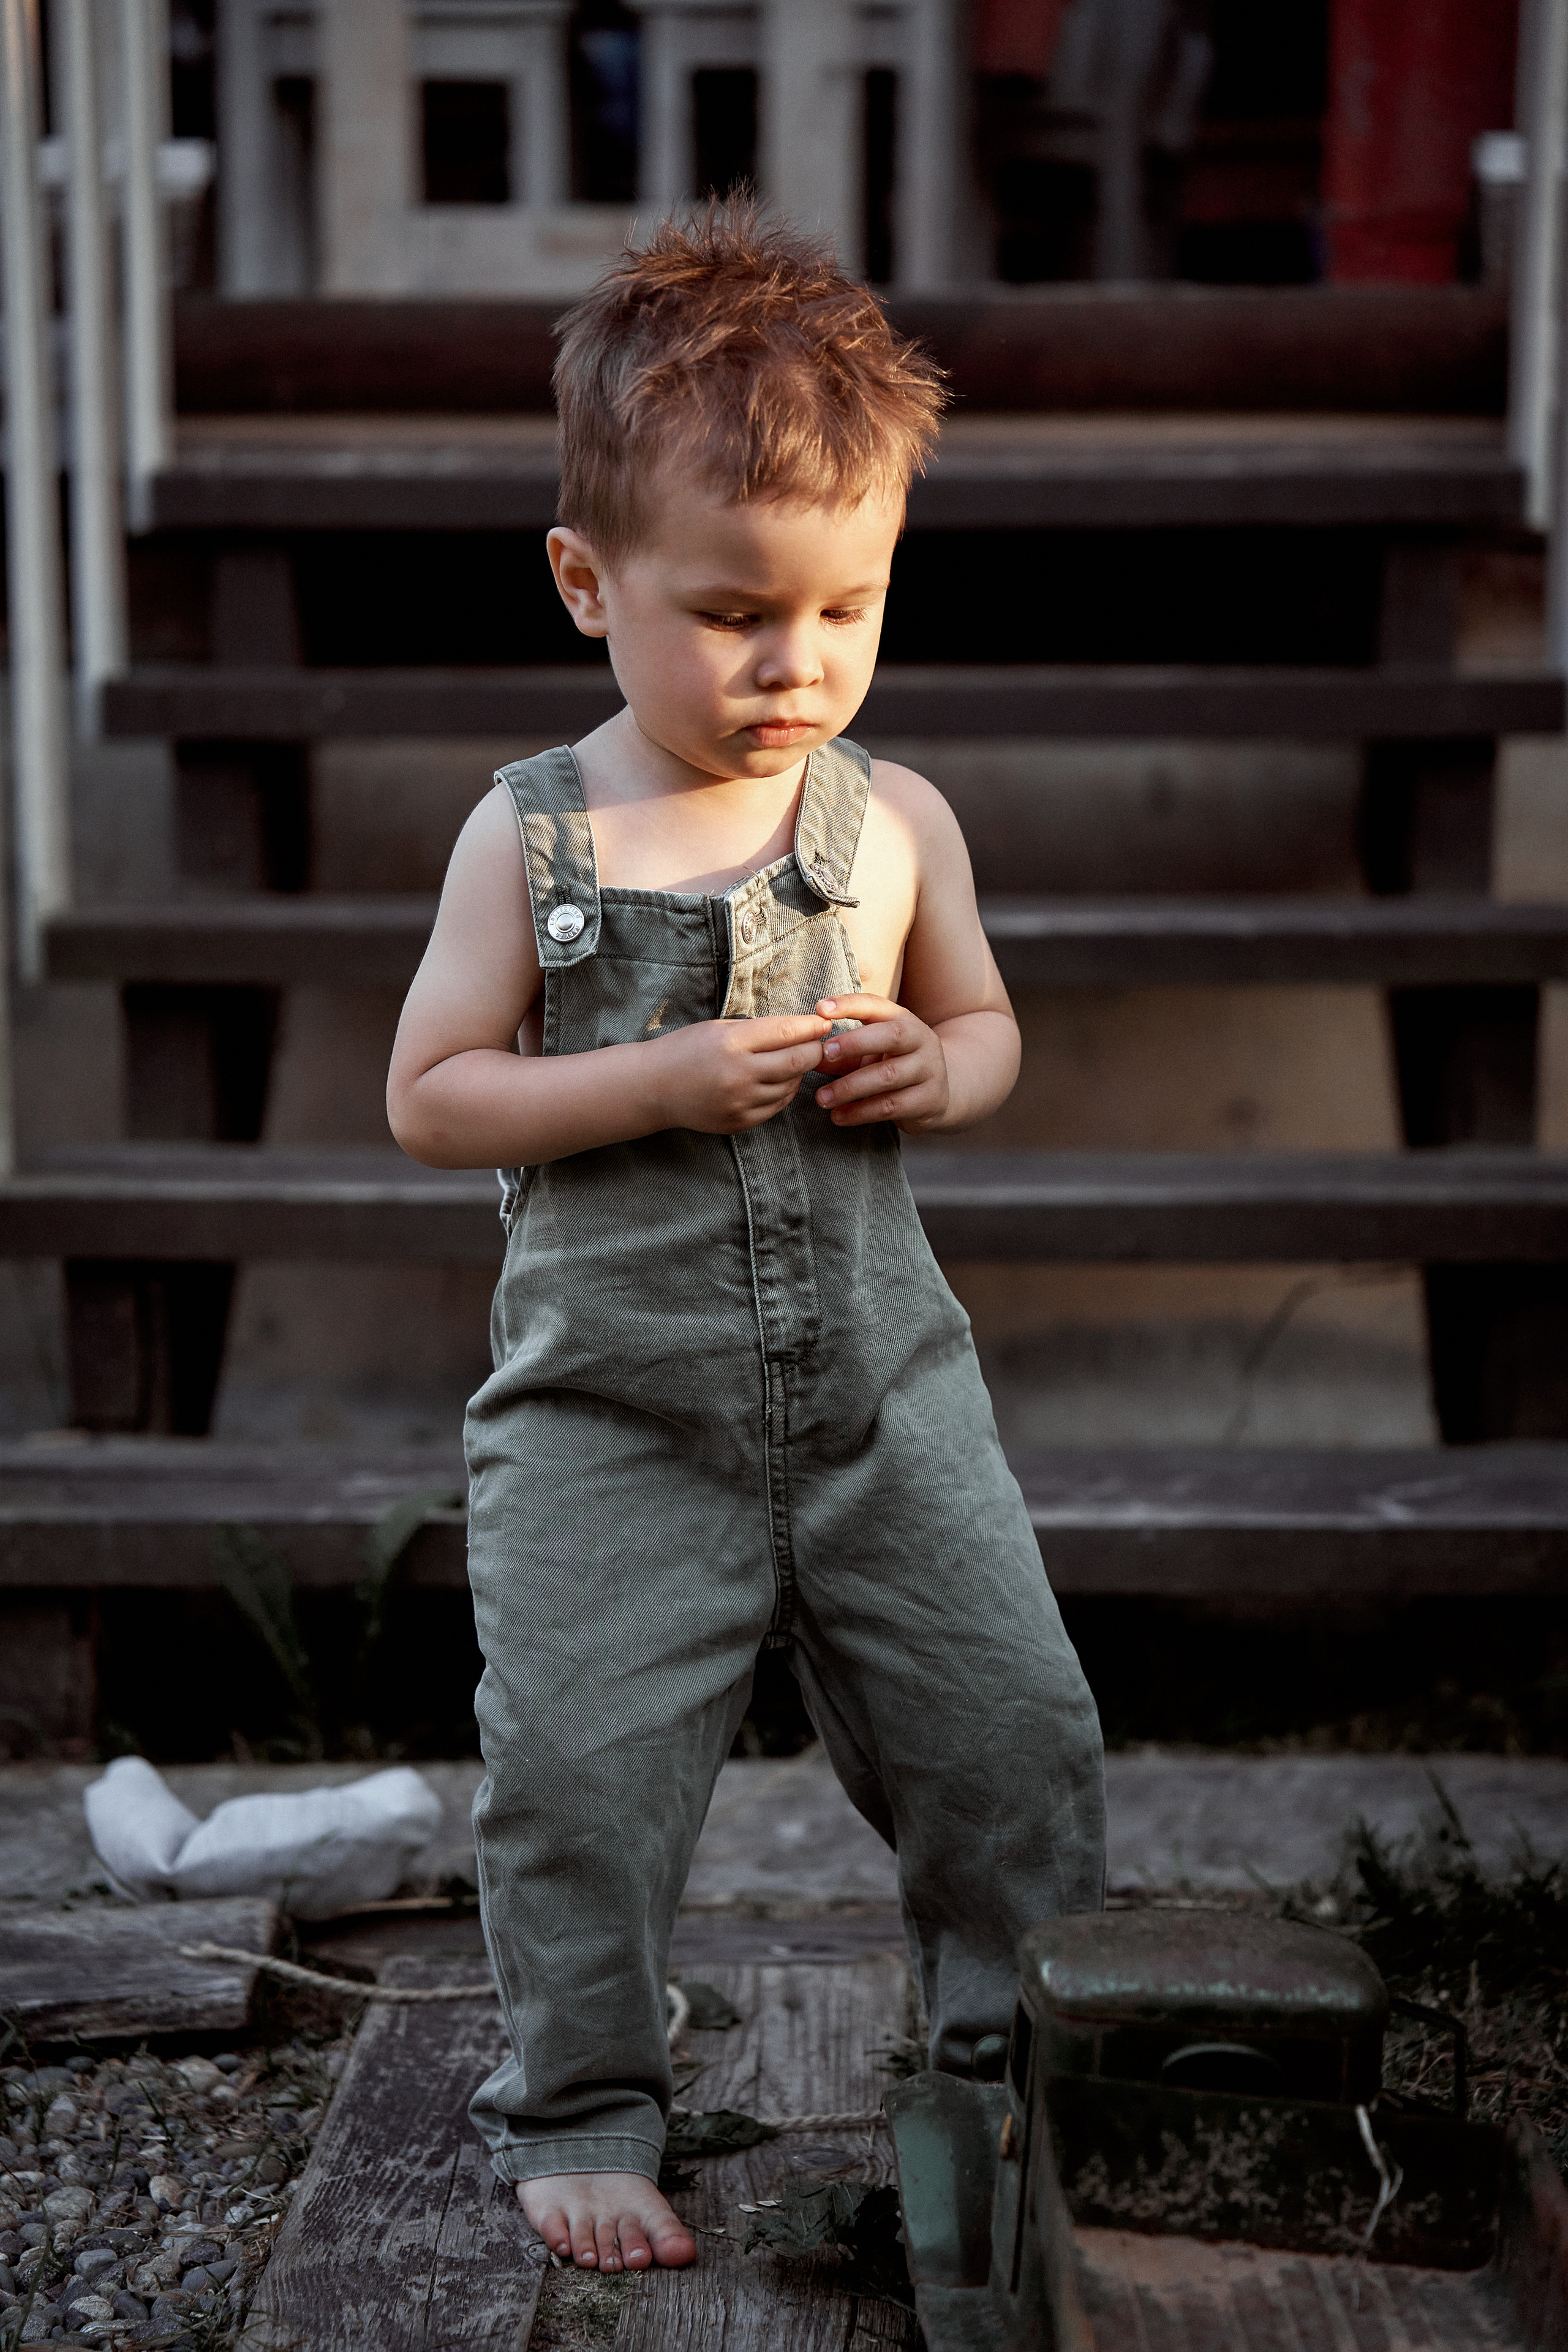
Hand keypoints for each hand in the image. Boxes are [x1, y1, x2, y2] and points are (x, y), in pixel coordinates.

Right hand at [650, 1013, 830, 1133]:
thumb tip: (804, 1029)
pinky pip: (777, 1107)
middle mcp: (738, 1074)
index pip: (787, 1033)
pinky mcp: (739, 1122)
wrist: (653, 1087)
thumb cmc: (687, 1049)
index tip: (824, 1024)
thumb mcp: (719, 1028)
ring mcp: (739, 1102)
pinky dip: (783, 1092)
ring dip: (798, 1073)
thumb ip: (759, 1030)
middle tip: (819, 1044)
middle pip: (798, 1062)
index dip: (811, 1028)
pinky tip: (777, 1082)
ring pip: (791, 1087)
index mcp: (731, 1043)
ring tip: (792, 1062)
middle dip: (815, 1051)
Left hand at [812, 994, 949, 1131]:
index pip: (876, 1005)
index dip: (848, 1005)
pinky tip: (838, 1116)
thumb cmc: (894, 1064)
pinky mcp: (928, 1100)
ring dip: (850, 1087)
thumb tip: (806, 1055)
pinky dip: (860, 1112)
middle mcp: (922, 1040)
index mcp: (903, 1020)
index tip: (820, 1010)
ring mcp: (929, 1070)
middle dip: (854, 1043)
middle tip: (823, 1054)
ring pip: (888, 1076)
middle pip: (891, 1036)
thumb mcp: (869, 1052)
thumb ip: (840, 1052)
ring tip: (821, 1098)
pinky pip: (891, 1106)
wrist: (939, 1093)